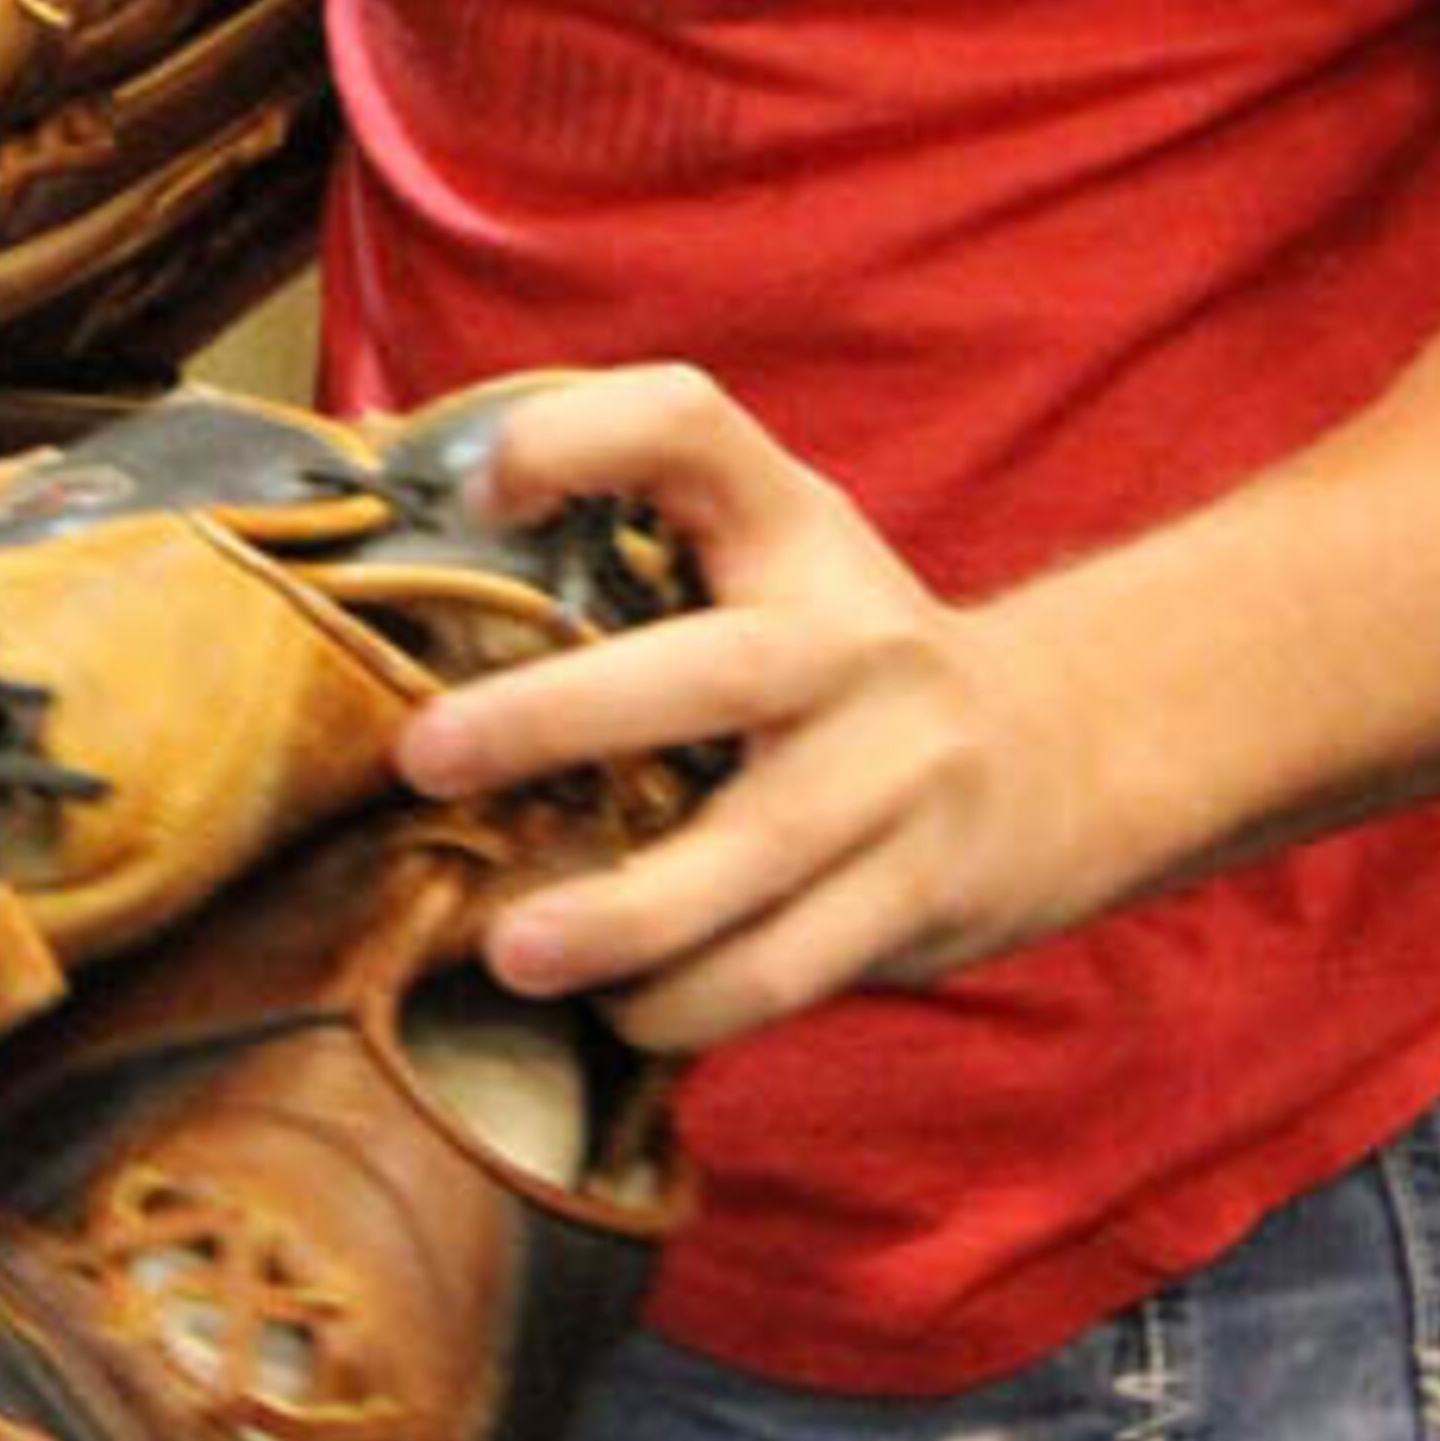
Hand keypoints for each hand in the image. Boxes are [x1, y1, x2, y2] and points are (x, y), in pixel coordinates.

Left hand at [390, 365, 1099, 1054]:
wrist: (1061, 752)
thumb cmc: (834, 654)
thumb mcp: (762, 556)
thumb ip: (622, 538)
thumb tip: (378, 485)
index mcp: (791, 525)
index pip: (692, 426)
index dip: (582, 435)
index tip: (477, 486)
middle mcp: (854, 636)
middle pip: (715, 671)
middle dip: (559, 716)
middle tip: (422, 757)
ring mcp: (900, 767)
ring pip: (760, 849)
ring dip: (625, 912)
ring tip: (508, 950)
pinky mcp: (922, 887)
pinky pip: (794, 963)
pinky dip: (693, 1001)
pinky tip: (616, 1013)